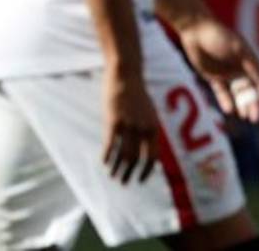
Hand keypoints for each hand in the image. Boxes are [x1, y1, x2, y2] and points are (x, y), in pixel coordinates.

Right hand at [102, 68, 159, 183]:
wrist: (126, 75)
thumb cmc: (138, 95)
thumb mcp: (150, 113)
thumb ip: (149, 130)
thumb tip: (147, 148)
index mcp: (154, 127)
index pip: (153, 157)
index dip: (147, 171)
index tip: (140, 180)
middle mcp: (143, 128)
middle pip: (137, 159)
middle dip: (130, 174)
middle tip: (123, 183)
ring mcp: (128, 125)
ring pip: (123, 155)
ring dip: (117, 169)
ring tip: (113, 177)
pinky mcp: (114, 122)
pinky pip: (110, 145)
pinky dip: (107, 156)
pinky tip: (104, 163)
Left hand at [179, 18, 258, 122]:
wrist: (196, 29)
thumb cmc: (220, 36)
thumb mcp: (238, 50)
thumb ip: (251, 66)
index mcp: (250, 60)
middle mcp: (240, 68)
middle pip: (251, 90)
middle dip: (255, 104)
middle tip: (255, 119)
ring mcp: (227, 73)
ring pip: (238, 93)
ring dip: (243, 105)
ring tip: (246, 117)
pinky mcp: (213, 77)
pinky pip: (222, 92)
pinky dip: (226, 101)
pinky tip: (229, 110)